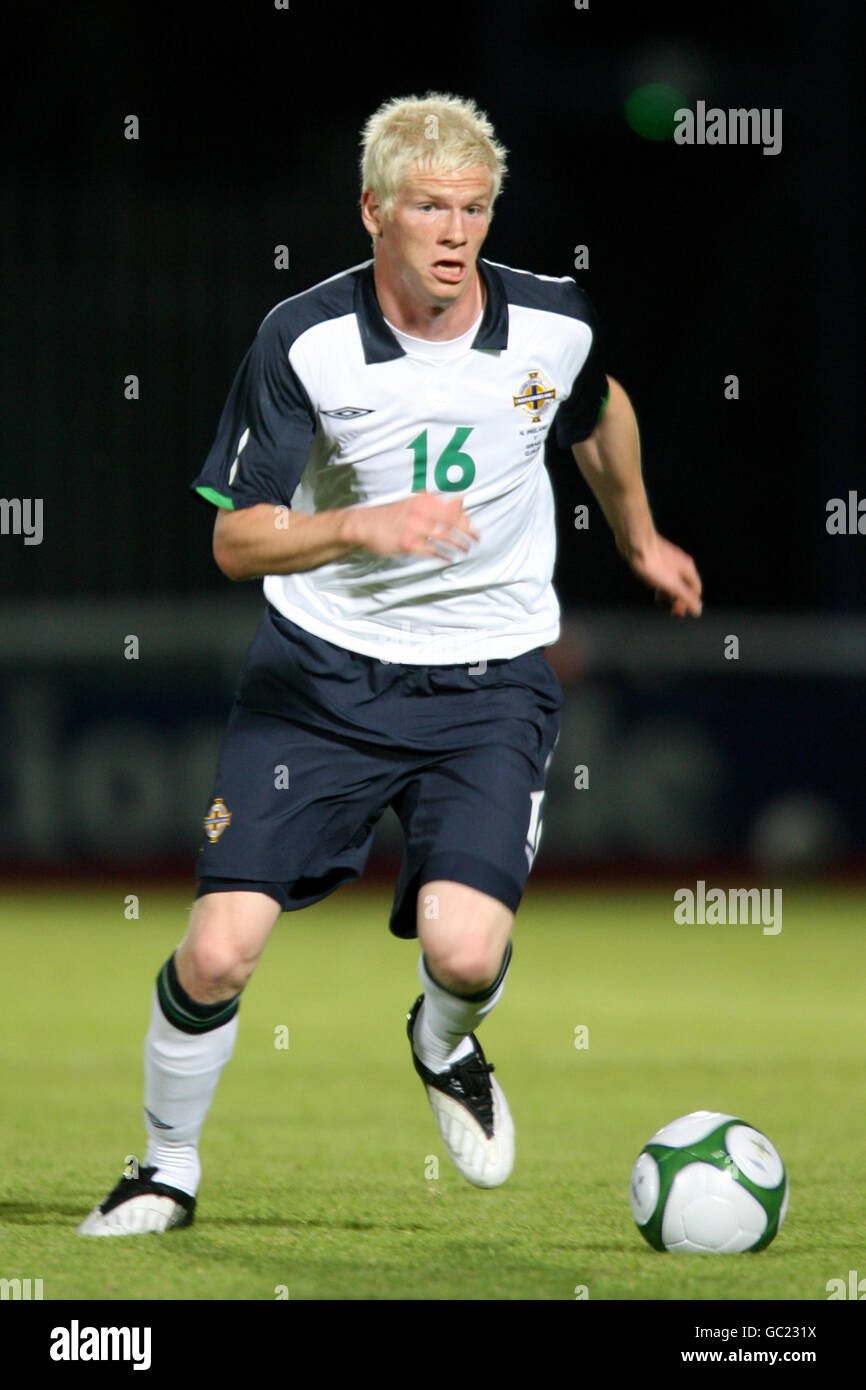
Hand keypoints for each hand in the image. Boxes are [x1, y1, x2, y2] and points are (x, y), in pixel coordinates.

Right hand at [348, 491, 479, 560]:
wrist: (364, 524)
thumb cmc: (391, 514)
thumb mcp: (412, 501)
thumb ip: (435, 501)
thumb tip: (460, 499)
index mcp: (422, 500)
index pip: (451, 507)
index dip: (464, 516)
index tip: (471, 524)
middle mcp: (420, 512)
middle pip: (452, 521)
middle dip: (467, 531)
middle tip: (476, 538)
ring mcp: (414, 528)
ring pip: (444, 537)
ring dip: (458, 545)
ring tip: (465, 550)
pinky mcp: (408, 544)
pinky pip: (431, 550)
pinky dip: (443, 555)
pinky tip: (449, 558)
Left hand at [624, 532, 702, 616]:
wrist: (635, 542)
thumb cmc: (652, 563)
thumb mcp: (672, 585)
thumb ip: (686, 598)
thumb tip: (698, 610)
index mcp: (688, 570)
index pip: (696, 591)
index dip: (689, 603)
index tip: (678, 612)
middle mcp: (681, 563)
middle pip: (685, 586)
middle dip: (678, 599)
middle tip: (670, 609)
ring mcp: (668, 560)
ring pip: (672, 580)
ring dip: (668, 592)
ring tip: (659, 599)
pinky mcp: (656, 557)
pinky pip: (662, 574)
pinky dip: (659, 583)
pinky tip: (650, 585)